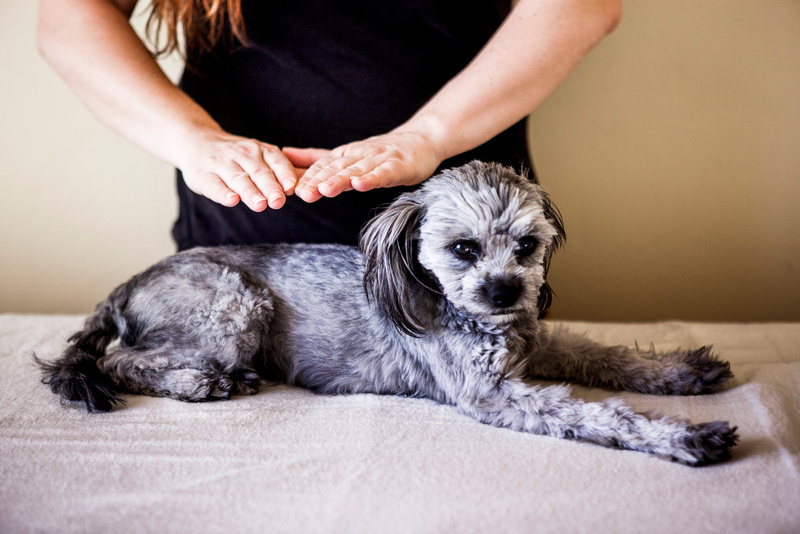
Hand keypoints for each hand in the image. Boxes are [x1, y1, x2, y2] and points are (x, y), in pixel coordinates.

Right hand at [178, 130, 298, 210]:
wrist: (195, 141)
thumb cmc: (234, 156)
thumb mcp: (256, 155)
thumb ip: (275, 170)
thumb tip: (298, 187)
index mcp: (258, 150)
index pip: (275, 161)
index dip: (284, 175)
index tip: (291, 188)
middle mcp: (241, 154)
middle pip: (258, 172)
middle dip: (270, 187)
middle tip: (278, 202)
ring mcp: (220, 164)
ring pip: (238, 179)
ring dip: (250, 192)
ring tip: (260, 205)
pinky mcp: (202, 176)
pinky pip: (214, 185)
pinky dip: (223, 193)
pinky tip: (232, 200)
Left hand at [285, 131, 442, 202]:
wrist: (421, 140)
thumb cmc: (382, 153)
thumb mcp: (346, 155)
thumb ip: (316, 158)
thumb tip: (284, 155)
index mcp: (346, 154)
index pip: (324, 165)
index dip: (308, 177)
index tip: (292, 190)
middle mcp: (360, 154)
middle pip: (337, 168)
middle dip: (319, 181)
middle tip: (303, 194)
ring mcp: (380, 159)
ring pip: (357, 170)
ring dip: (340, 180)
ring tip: (324, 190)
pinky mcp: (399, 166)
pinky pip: (384, 173)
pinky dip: (372, 178)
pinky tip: (360, 184)